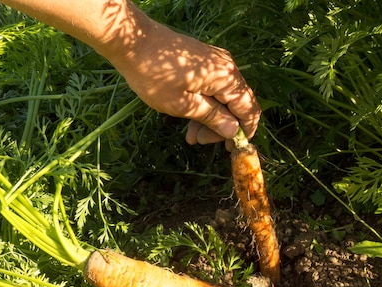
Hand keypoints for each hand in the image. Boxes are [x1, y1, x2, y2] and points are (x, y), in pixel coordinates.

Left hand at [107, 17, 260, 144]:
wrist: (133, 41)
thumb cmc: (155, 75)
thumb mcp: (183, 104)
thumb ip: (213, 118)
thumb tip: (234, 132)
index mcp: (226, 78)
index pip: (249, 109)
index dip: (245, 132)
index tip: (232, 149)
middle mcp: (227, 68)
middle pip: (237, 105)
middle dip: (222, 127)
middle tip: (200, 142)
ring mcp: (216, 62)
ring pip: (223, 98)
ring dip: (211, 118)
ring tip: (191, 136)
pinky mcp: (204, 61)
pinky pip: (213, 88)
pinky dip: (204, 104)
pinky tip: (189, 118)